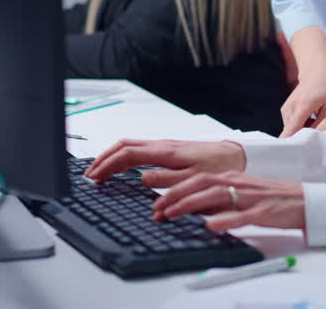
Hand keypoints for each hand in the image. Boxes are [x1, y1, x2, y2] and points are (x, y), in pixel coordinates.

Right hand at [85, 139, 245, 187]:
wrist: (236, 155)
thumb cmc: (218, 167)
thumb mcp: (195, 179)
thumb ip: (169, 180)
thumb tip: (142, 179)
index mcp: (165, 152)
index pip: (127, 154)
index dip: (108, 165)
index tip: (95, 177)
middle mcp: (161, 145)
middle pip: (123, 145)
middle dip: (103, 158)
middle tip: (90, 175)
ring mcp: (163, 146)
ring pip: (129, 145)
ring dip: (111, 156)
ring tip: (100, 172)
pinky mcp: (167, 150)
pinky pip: (137, 149)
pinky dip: (123, 157)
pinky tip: (121, 168)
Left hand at [152, 170, 304, 232]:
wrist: (305, 200)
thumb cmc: (272, 199)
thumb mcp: (242, 194)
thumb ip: (219, 199)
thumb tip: (193, 208)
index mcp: (232, 178)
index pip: (198, 179)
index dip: (176, 189)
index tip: (158, 203)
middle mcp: (238, 183)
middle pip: (202, 183)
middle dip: (176, 195)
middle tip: (157, 209)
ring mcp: (251, 197)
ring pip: (217, 196)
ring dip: (192, 205)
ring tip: (173, 214)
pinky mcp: (264, 211)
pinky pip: (242, 215)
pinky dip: (225, 220)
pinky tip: (211, 226)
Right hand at [279, 74, 325, 137]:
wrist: (315, 74)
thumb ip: (323, 124)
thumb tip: (316, 139)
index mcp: (303, 105)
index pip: (292, 128)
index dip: (289, 141)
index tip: (287, 154)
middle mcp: (291, 107)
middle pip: (292, 131)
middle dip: (300, 137)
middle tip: (314, 136)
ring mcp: (286, 108)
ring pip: (290, 129)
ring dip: (300, 130)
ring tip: (313, 121)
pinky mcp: (285, 110)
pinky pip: (290, 124)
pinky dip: (298, 125)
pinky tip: (308, 119)